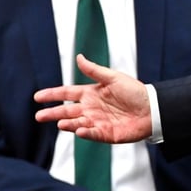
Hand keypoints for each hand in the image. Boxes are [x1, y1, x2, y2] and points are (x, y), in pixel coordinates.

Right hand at [33, 54, 151, 142]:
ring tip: (60, 123)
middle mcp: (91, 108)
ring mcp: (97, 122)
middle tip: (38, 116)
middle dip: (53, 114)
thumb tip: (78, 57)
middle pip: (67, 111)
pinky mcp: (106, 134)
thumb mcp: (113, 78)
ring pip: (77, 123)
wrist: (152, 109)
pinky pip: (92, 133)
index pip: (67, 93)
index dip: (53, 94)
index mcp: (92, 93)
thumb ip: (94, 70)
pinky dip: (85, 132)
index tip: (37, 96)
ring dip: (68, 124)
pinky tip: (78, 130)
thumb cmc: (135, 92)